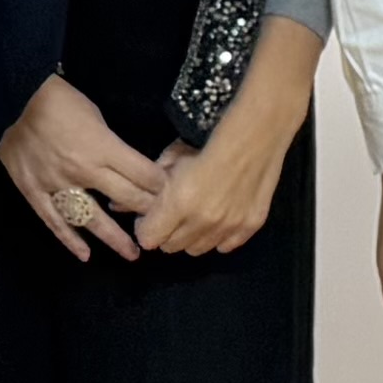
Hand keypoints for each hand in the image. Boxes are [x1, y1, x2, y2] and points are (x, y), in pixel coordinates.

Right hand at [0, 75, 171, 262]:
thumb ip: (111, 145)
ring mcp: (57, 185)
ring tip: (132, 253)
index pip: (143, 175)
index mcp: (102, 147)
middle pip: (126, 198)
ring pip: (92, 218)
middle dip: (147, 212)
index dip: (161, 187)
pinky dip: (69, 240)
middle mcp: (84, 170)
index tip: (171, 195)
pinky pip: (54, 221)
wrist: (12, 98)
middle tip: (160, 227)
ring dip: (114, 238)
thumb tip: (128, 166)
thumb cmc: (59, 101)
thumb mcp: (96, 116)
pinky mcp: (34, 192)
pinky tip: (85, 254)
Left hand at [131, 39, 313, 256]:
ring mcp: (229, 227)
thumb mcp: (172, 157)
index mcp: (179, 203)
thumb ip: (150, 185)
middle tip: (173, 214)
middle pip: (171, 247)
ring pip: (197, 249)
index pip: (149, 239)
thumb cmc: (208, 139)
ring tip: (196, 216)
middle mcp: (203, 221)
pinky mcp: (250, 226)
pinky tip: (219, 219)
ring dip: (192, 236)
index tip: (150, 217)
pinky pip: (225, 246)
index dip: (146, 228)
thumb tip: (127, 203)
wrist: (255, 133)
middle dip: (167, 232)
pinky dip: (218, 236)